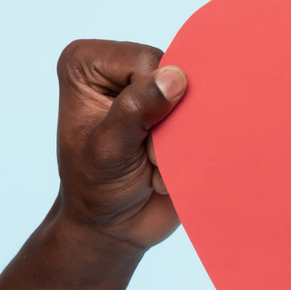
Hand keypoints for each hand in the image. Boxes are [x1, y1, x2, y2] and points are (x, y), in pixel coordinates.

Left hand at [52, 39, 186, 253]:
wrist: (114, 227)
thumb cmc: (95, 189)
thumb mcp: (108, 150)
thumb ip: (135, 110)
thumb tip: (175, 76)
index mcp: (86, 64)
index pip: (145, 62)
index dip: (150, 101)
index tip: (127, 139)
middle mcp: (116, 67)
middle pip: (172, 74)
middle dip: (166, 121)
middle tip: (143, 155)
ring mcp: (146, 87)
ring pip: (194, 96)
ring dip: (181, 137)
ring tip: (153, 162)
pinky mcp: (172, 110)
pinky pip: (204, 117)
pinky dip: (192, 145)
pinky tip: (167, 165)